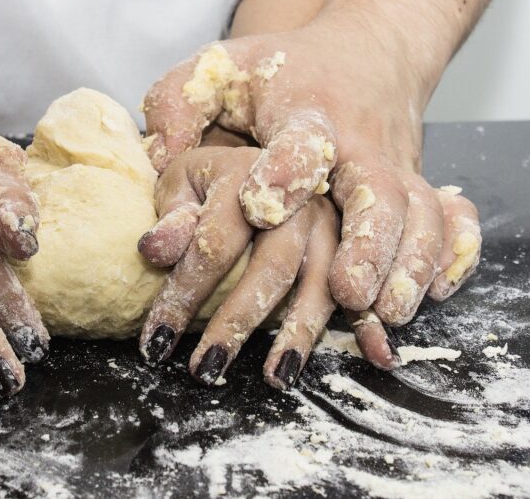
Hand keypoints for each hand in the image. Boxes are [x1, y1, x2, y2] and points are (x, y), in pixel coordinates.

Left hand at [137, 146, 394, 387]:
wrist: (280, 153)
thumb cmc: (216, 175)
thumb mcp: (184, 177)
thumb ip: (171, 210)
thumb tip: (153, 250)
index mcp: (247, 171)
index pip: (214, 241)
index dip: (185, 291)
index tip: (157, 337)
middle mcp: (298, 196)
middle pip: (272, 263)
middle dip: (238, 320)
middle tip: (206, 366)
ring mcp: (334, 222)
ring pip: (323, 282)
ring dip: (300, 331)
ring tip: (275, 376)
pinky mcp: (360, 246)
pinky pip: (369, 287)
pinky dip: (371, 322)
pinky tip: (376, 354)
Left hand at [142, 19, 481, 325]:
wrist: (368, 50)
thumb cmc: (279, 72)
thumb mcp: (219, 70)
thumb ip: (180, 105)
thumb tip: (155, 158)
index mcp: (308, 115)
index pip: (300, 140)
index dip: (284, 171)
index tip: (260, 207)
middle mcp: (361, 145)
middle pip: (378, 192)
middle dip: (367, 243)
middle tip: (346, 292)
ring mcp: (398, 168)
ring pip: (419, 216)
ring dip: (408, 266)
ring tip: (385, 314)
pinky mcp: (420, 187)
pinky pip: (450, 222)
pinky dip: (450, 255)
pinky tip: (437, 292)